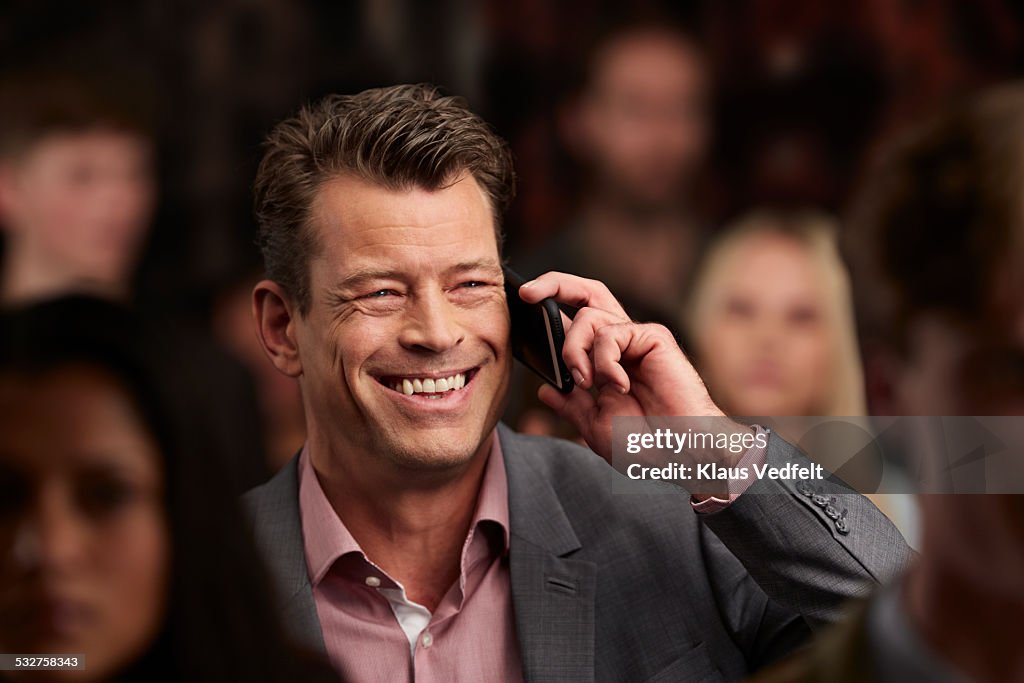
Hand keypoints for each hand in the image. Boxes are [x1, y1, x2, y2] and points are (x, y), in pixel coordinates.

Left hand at [518, 272, 737, 464]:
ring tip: (587, 383)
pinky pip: (611, 333)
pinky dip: (604, 361)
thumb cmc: (646, 445)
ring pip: (588, 315)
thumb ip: (572, 405)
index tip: (520, 306)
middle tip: (528, 293)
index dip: (548, 309)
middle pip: (584, 294)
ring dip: (574, 350)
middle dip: (553, 284)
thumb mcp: (596, 427)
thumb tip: (545, 389)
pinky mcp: (653, 338)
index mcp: (604, 361)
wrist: (681, 453)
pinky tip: (618, 386)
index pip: (573, 321)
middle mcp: (619, 343)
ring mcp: (636, 339)